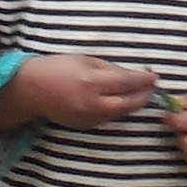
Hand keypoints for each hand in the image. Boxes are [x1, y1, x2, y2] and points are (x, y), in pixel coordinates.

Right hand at [6, 52, 160, 128]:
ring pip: (120, 113)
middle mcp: (92, 103)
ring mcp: (88, 117)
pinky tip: (122, 102)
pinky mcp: (85, 125)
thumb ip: (110, 69)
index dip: (143, 79)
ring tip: (141, 95)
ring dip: (133, 104)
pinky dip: (118, 110)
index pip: (126, 82)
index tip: (154, 76)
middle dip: (144, 96)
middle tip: (153, 88)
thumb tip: (132, 75)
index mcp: (92, 82)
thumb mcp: (85, 60)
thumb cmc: (58, 68)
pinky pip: (108, 118)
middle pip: (128, 103)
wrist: (31, 90)